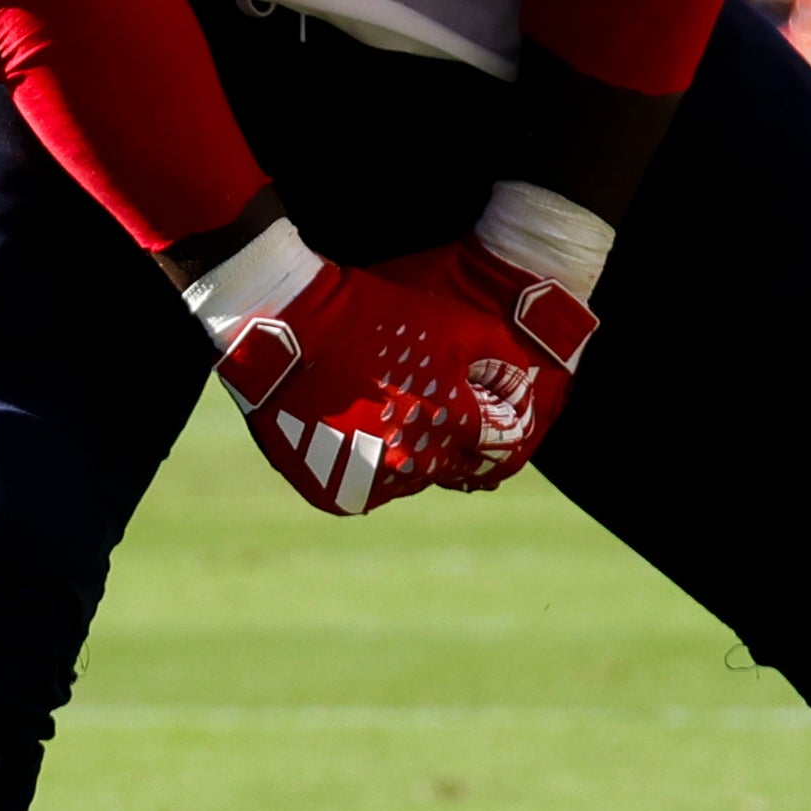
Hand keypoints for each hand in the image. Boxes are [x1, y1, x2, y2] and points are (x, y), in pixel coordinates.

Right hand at [196, 229, 591, 515]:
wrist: (292, 327)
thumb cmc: (378, 316)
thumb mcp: (456, 323)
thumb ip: (502, 358)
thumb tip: (518, 385)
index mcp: (454, 425)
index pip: (498, 442)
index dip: (490, 414)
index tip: (472, 395)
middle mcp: (417, 464)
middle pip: (452, 464)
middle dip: (447, 435)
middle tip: (419, 399)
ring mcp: (373, 483)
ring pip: (408, 478)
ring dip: (406, 453)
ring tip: (381, 409)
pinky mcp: (335, 494)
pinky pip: (365, 489)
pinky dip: (364, 466)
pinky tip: (351, 428)